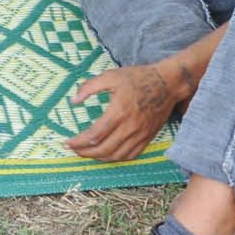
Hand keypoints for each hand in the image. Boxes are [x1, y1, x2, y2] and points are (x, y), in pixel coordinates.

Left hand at [65, 64, 181, 161]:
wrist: (167, 84)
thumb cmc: (138, 78)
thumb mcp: (110, 76)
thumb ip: (89, 87)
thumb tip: (73, 101)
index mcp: (119, 111)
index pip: (94, 135)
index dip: (78, 142)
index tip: (67, 142)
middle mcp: (130, 127)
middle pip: (104, 149)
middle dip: (85, 153)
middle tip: (74, 149)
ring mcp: (140, 135)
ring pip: (116, 155)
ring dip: (99, 157)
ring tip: (87, 153)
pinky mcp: (147, 138)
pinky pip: (131, 155)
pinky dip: (116, 158)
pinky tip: (107, 154)